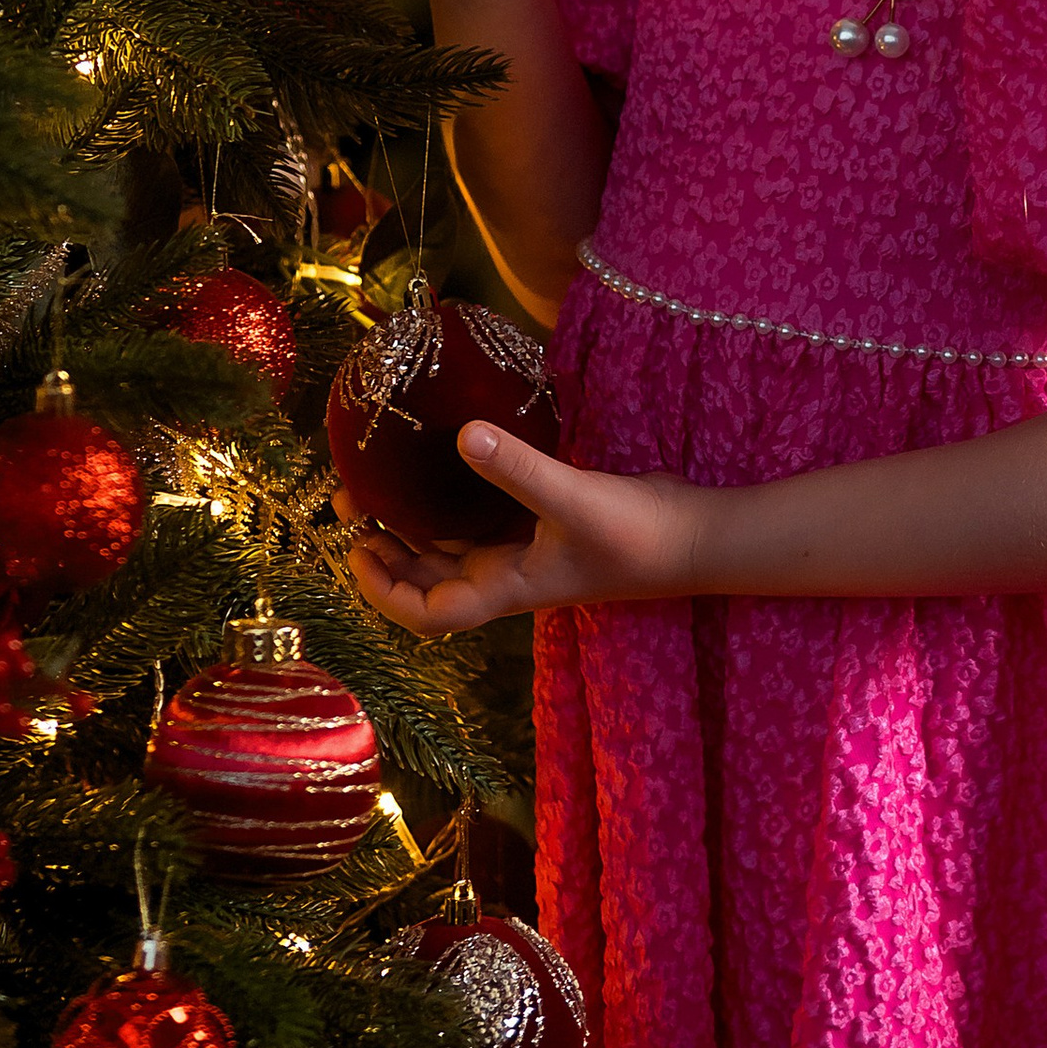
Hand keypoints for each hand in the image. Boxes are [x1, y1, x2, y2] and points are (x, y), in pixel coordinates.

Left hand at [335, 418, 700, 633]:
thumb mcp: (572, 499)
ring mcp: (525, 553)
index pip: (428, 614)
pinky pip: (481, 522)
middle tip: (352, 504)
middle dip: (385, 552)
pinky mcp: (543, 525)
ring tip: (379, 486)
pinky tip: (444, 465)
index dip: (384, 591)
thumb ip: (518, 469)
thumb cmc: (636, 536)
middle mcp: (507, 576)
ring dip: (412, 528)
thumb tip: (463, 434)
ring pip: (451, 552)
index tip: (356, 548)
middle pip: (428, 582)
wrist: (694, 538)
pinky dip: (453, 505)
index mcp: (506, 588)